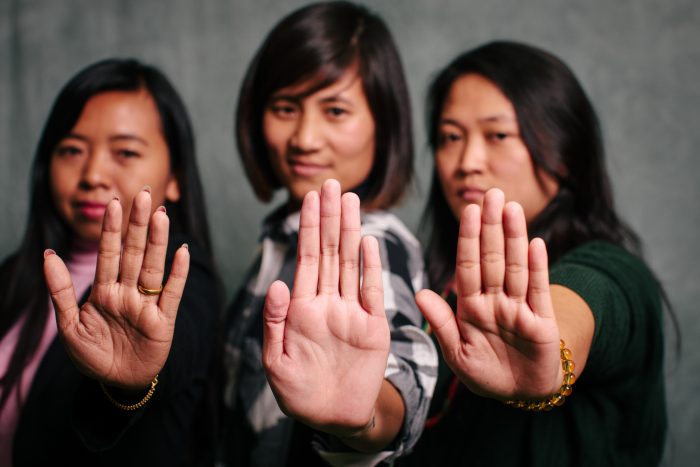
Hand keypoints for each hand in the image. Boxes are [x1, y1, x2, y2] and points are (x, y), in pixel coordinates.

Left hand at [43, 189, 189, 390]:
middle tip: (142, 195)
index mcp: (105, 291)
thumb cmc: (93, 355)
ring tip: (159, 215)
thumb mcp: (69, 326)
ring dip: (157, 242)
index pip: (109, 254)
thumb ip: (61, 291)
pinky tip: (182, 252)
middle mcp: (127, 292)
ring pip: (152, 268)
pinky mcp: (163, 321)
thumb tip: (48, 255)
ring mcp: (146, 305)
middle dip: (136, 225)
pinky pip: (172, 294)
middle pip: (134, 253)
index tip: (114, 203)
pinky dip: (178, 274)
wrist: (117, 383)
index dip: (111, 230)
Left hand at [262, 179, 389, 436]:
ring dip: (350, 231)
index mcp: (301, 308)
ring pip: (351, 263)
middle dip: (329, 217)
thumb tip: (277, 283)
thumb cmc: (300, 393)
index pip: (306, 258)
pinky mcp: (374, 328)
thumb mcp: (276, 362)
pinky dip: (371, 267)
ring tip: (350, 200)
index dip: (307, 227)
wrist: (335, 418)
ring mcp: (352, 313)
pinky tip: (369, 242)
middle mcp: (327, 303)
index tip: (308, 197)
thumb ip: (274, 322)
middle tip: (331, 183)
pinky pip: (372, 292)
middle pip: (329, 252)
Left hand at [417, 188, 560, 399]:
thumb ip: (442, 323)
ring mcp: (519, 309)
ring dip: (514, 238)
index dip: (469, 239)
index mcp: (470, 306)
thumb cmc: (485, 373)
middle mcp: (495, 301)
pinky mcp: (541, 322)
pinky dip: (538, 268)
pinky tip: (536, 244)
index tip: (469, 211)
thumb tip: (420, 293)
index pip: (468, 266)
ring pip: (515, 267)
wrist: (519, 396)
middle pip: (492, 258)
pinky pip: (538, 291)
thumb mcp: (457, 353)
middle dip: (492, 227)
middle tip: (493, 194)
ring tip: (512, 209)